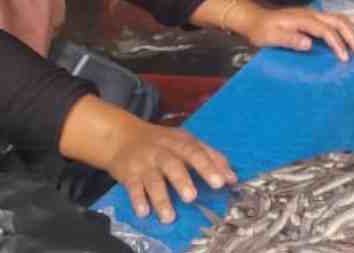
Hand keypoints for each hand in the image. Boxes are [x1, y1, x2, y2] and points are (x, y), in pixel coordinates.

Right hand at [61, 97, 233, 223]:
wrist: (122, 136)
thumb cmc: (162, 143)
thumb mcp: (185, 142)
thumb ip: (210, 156)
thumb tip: (232, 176)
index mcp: (180, 142)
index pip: (197, 152)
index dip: (210, 167)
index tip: (222, 182)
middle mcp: (163, 151)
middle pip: (173, 163)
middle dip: (183, 180)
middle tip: (192, 197)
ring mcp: (145, 162)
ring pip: (153, 179)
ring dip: (161, 198)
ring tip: (169, 216)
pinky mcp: (129, 174)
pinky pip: (133, 187)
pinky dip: (138, 199)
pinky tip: (144, 212)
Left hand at [195, 0, 353, 61]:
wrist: (254, 19)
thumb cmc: (261, 30)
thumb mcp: (270, 37)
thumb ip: (289, 39)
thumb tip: (309, 44)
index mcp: (302, 19)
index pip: (325, 30)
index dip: (337, 43)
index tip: (345, 58)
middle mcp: (312, 13)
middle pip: (338, 22)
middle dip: (352, 36)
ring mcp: (316, 13)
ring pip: (341, 19)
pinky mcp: (317, 17)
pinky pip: (339, 17)